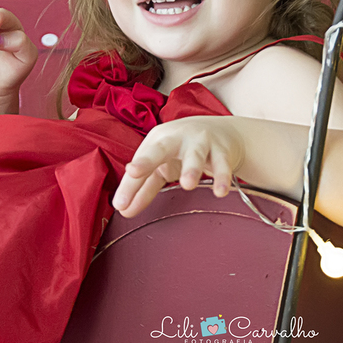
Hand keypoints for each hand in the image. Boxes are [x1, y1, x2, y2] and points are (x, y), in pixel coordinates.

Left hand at [112, 117, 245, 217]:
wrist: (223, 132)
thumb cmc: (183, 150)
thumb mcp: (162, 166)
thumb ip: (143, 188)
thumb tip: (124, 211)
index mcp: (157, 141)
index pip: (140, 165)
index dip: (129, 185)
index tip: (120, 204)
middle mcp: (176, 138)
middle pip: (159, 149)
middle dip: (147, 160)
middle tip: (134, 172)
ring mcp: (200, 142)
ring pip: (194, 155)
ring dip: (190, 169)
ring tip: (187, 184)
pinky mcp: (222, 150)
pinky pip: (222, 165)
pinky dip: (222, 177)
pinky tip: (219, 191)